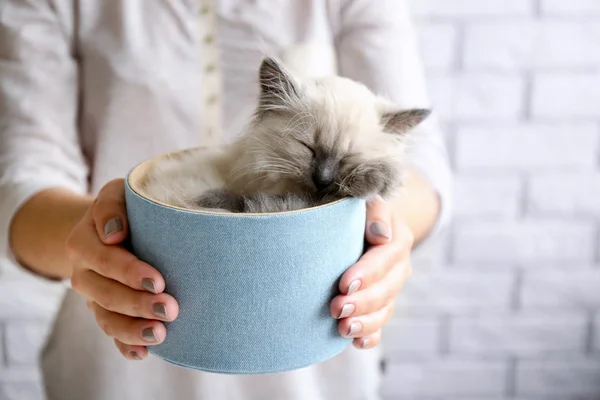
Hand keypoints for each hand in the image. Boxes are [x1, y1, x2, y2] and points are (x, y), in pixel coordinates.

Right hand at [66, 179, 179, 359]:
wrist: (110, 228)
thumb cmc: (124, 208)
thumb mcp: (116, 193)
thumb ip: (112, 204)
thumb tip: (113, 232)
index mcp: (83, 242)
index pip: (103, 259)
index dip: (129, 272)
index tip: (158, 280)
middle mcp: (84, 273)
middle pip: (106, 294)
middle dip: (138, 304)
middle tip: (170, 309)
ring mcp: (94, 296)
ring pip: (107, 318)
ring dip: (133, 329)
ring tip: (161, 334)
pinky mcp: (106, 311)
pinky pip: (111, 333)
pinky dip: (126, 345)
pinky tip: (144, 352)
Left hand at [330, 196, 412, 348]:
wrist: (363, 224)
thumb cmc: (359, 211)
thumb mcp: (367, 201)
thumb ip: (375, 212)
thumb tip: (379, 235)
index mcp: (397, 240)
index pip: (385, 259)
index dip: (366, 273)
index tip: (344, 283)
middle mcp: (398, 267)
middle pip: (386, 290)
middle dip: (361, 302)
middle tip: (336, 308)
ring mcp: (391, 289)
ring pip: (384, 311)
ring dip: (365, 323)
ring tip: (343, 330)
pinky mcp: (380, 306)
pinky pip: (380, 325)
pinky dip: (371, 336)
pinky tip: (357, 343)